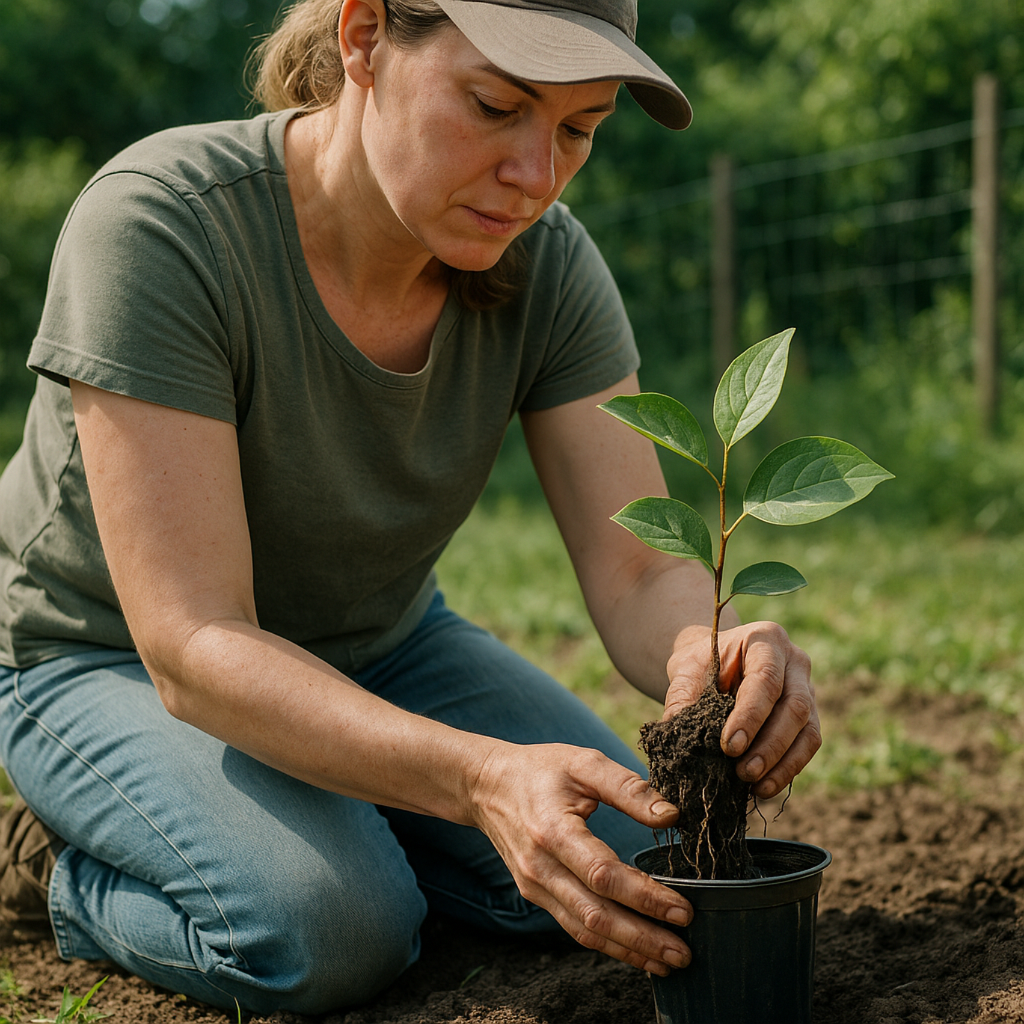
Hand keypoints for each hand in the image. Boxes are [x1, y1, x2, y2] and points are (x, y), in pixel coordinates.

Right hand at [468, 742, 692, 975]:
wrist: (486, 785)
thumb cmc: (540, 769)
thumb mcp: (583, 763)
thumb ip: (627, 787)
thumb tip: (671, 816)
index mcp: (553, 831)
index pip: (603, 875)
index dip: (644, 897)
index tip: (683, 910)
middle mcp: (540, 867)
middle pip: (595, 915)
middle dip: (643, 939)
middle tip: (684, 953)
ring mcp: (535, 886)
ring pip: (585, 930)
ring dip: (628, 951)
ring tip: (668, 962)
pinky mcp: (536, 894)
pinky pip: (574, 926)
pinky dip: (607, 944)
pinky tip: (636, 952)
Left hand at [664, 621, 819, 798]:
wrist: (714, 665)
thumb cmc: (701, 665)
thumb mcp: (686, 672)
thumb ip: (683, 699)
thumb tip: (678, 736)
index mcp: (766, 640)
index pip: (766, 679)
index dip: (751, 715)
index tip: (728, 747)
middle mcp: (795, 661)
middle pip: (795, 706)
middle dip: (770, 745)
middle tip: (743, 772)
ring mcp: (808, 688)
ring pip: (808, 730)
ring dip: (783, 763)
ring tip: (755, 786)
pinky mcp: (810, 716)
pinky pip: (808, 745)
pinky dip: (788, 769)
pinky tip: (764, 787)